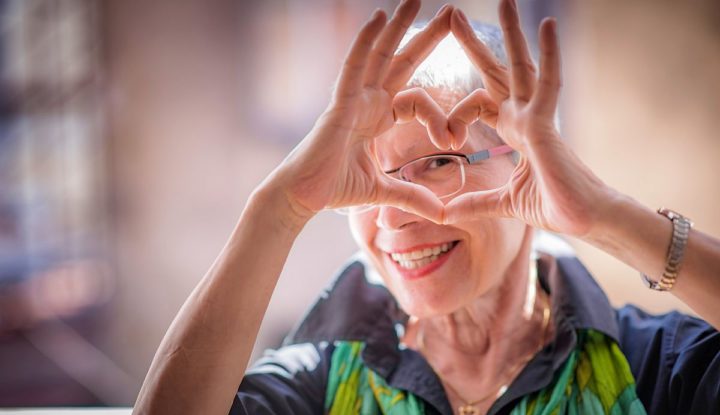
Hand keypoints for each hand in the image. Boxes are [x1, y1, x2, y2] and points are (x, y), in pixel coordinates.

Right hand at [264, 1, 453, 224]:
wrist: (303, 198)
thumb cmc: (333, 189)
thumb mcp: (383, 191)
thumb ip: (412, 196)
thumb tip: (441, 212)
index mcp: (378, 118)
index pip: (417, 99)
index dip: (439, 115)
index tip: (454, 138)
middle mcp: (367, 102)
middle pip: (401, 61)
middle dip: (426, 37)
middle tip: (451, 11)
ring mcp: (352, 99)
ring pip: (378, 55)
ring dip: (397, 26)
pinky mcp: (338, 104)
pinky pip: (353, 67)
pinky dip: (365, 42)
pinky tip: (377, 18)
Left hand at [442, 0, 613, 236]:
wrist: (586, 222)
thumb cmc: (554, 207)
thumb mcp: (503, 203)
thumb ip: (475, 203)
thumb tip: (445, 213)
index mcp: (514, 131)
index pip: (479, 104)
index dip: (456, 115)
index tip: (443, 138)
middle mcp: (525, 118)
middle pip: (497, 72)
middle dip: (475, 45)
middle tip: (455, 16)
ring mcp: (537, 118)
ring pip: (522, 66)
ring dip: (511, 33)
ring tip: (504, 0)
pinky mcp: (548, 125)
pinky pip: (548, 83)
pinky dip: (549, 54)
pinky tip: (546, 24)